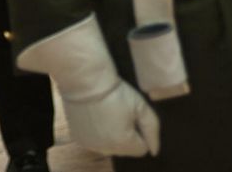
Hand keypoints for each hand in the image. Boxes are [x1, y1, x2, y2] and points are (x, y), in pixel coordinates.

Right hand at [16, 15, 159, 157]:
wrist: (84, 80)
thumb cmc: (115, 91)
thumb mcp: (140, 107)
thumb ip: (152, 130)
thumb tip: (154, 150)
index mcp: (123, 144)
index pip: (141, 148)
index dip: (140, 131)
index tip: (132, 115)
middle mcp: (106, 149)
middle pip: (124, 149)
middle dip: (125, 135)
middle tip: (119, 113)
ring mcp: (89, 144)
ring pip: (109, 146)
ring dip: (110, 135)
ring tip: (106, 114)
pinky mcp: (77, 137)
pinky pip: (93, 141)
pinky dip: (95, 132)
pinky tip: (94, 116)